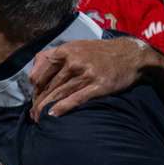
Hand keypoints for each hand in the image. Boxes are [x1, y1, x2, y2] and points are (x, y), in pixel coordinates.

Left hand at [28, 37, 150, 120]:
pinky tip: (53, 115)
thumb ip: (54, 56)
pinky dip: (63, 108)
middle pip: (50, 85)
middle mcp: (74, 61)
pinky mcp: (98, 86)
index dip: (35, 89)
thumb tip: (34, 73)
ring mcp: (86, 73)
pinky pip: (76, 99)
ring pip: (60, 93)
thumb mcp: (76, 46)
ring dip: (46, 108)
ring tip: (39, 118)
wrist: (131, 54)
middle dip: (38, 102)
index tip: (33, 99)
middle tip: (32, 115)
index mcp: (66, 50)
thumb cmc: (100, 52)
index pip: (42, 72)